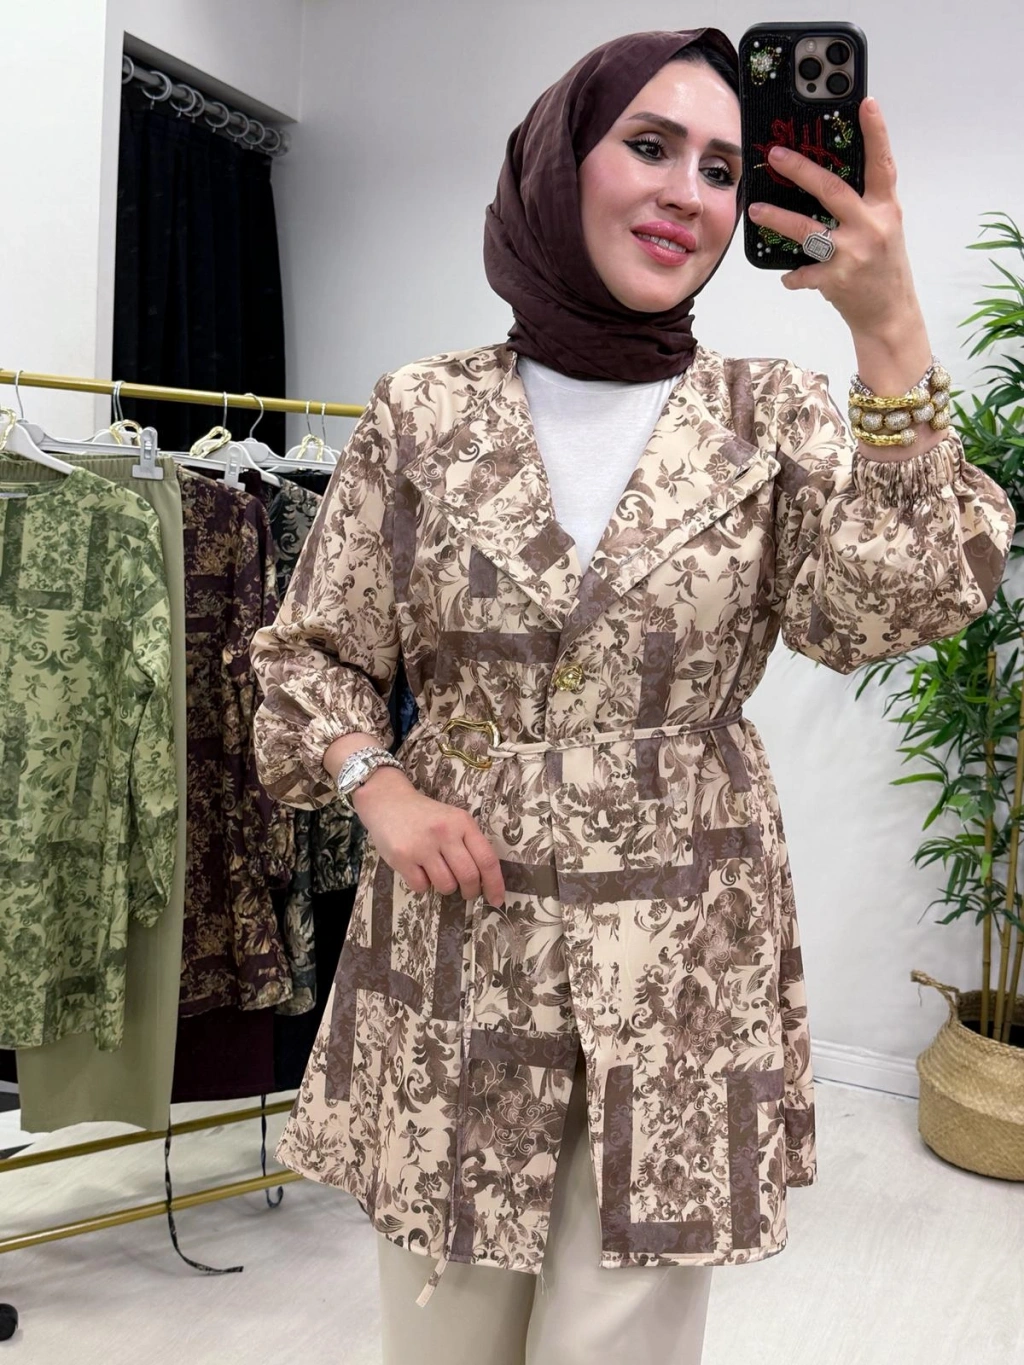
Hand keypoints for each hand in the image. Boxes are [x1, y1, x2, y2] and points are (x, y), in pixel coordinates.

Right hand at [352, 768, 505, 907]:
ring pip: (446, 885)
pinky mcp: (402, 857)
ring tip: (437, 872)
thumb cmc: (427, 816)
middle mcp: (444, 833)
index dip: (495, 884)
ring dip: (445, 887)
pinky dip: (422, 884)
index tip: (497, 900)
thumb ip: (469, 844)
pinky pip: (421, 887)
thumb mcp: (454, 820)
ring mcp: (422, 845)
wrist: (389, 802)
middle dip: (470, 891)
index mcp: (463, 823)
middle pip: (468, 876)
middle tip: (467, 892)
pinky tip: (417, 869)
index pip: (487, 859)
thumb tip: (485, 881)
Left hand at [746, 97, 920, 339]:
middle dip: (801, 170)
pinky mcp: (837, 280)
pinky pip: (803, 273)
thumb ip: (862, 205)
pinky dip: (792, 275)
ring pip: (807, 230)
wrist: (890, 314)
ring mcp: (853, 254)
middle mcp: (871, 227)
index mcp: (885, 209)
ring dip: (777, 219)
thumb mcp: (883, 228)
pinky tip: (787, 276)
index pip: (882, 164)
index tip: (865, 103)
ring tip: (755, 210)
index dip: (876, 133)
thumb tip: (824, 181)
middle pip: (832, 190)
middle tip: (775, 155)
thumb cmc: (884, 268)